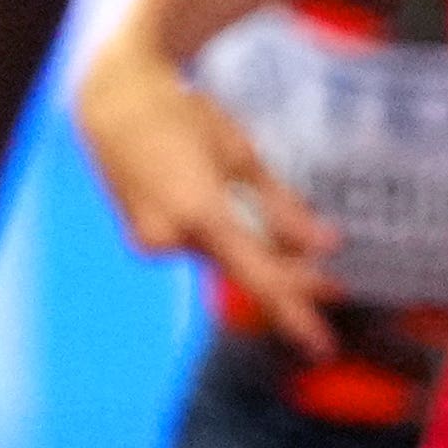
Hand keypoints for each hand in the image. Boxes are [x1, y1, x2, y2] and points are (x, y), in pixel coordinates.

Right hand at [74, 36, 339, 361]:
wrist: (114, 102)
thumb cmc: (184, 118)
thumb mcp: (242, 157)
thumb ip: (282, 208)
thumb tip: (324, 246)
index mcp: (200, 213)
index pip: (257, 275)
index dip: (293, 311)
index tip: (320, 344)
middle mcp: (170, 237)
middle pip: (243, 272)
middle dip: (288, 281)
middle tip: (333, 287)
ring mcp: (152, 241)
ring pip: (222, 261)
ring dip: (260, 261)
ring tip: (305, 263)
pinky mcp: (145, 238)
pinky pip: (200, 249)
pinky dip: (229, 245)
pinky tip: (254, 236)